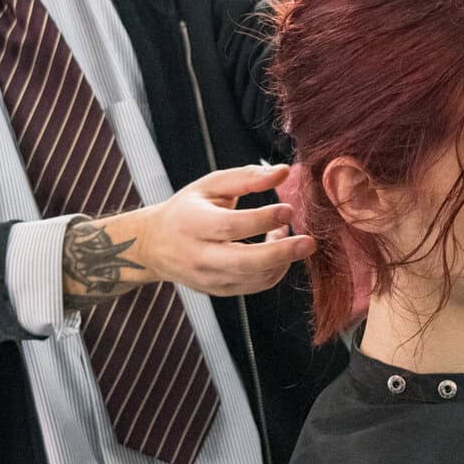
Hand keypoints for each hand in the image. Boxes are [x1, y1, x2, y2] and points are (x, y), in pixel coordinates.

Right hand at [62, 164, 314, 302]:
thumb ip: (247, 177)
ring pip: (254, 278)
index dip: (262, 219)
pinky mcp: (219, 291)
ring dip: (281, 260)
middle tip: (309, 242)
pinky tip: (278, 249)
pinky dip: (274, 270)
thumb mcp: (210, 186)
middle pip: (244, 262)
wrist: (155, 246)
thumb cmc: (188, 209)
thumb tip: (284, 172)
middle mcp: (199, 256)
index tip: (288, 209)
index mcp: (193, 224)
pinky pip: (254, 286)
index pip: (231, 226)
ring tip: (288, 235)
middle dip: (281, 253)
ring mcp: (209, 278)